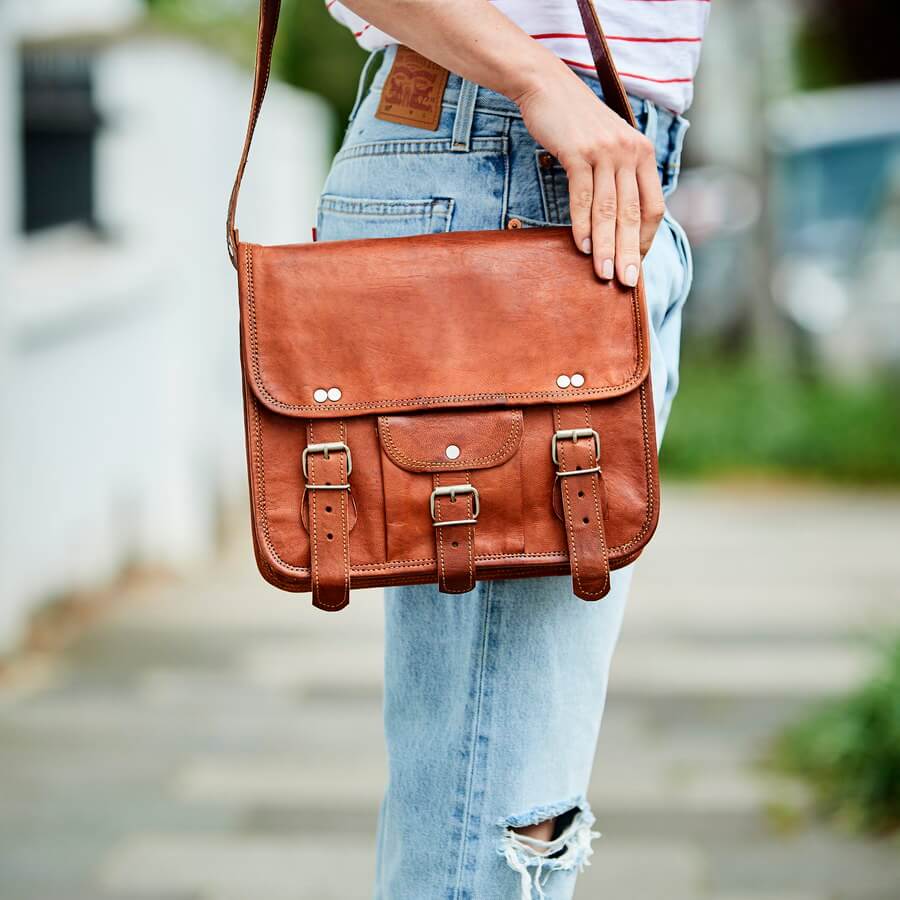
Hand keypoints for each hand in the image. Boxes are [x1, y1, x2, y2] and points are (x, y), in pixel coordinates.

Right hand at [513, 65, 664, 285]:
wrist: (547, 86)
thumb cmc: (576, 124)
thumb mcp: (608, 146)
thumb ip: (619, 176)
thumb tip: (618, 222)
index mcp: (643, 154)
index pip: (653, 207)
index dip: (647, 240)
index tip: (637, 264)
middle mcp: (630, 152)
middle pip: (633, 214)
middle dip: (630, 252)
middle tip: (627, 282)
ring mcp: (605, 152)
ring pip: (609, 211)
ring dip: (607, 247)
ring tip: (604, 275)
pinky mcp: (579, 152)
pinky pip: (583, 197)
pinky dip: (582, 225)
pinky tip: (583, 247)